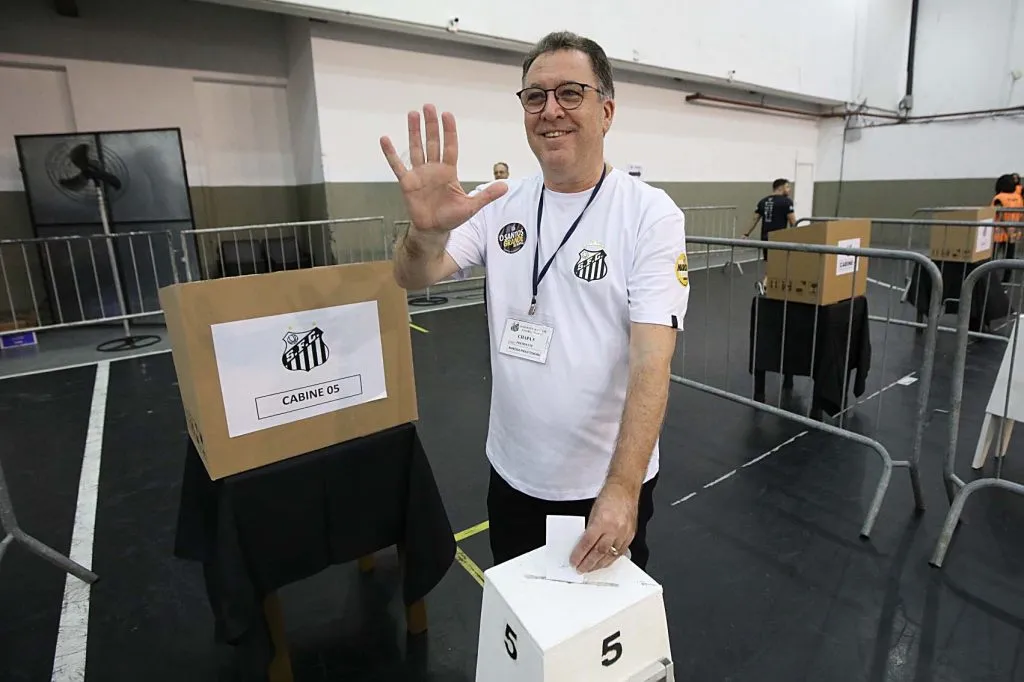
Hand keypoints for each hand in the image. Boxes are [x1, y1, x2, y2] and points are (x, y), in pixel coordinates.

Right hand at [380, 104, 506, 232]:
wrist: (434, 230)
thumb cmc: (452, 217)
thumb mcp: (472, 206)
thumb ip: (486, 195)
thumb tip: (506, 186)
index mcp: (449, 171)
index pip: (450, 147)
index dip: (448, 131)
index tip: (447, 115)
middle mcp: (434, 169)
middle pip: (432, 142)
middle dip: (431, 125)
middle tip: (429, 106)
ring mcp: (419, 174)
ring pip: (416, 148)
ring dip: (414, 132)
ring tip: (412, 114)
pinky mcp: (407, 183)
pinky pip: (398, 166)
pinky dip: (391, 153)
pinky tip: (385, 140)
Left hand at [570, 482, 638, 572]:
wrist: (625, 489)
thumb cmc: (609, 496)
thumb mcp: (593, 511)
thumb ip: (590, 529)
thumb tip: (583, 545)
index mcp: (602, 521)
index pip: (588, 542)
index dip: (580, 554)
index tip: (574, 561)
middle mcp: (615, 528)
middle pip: (599, 552)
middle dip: (588, 563)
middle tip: (580, 569)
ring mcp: (624, 533)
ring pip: (611, 555)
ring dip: (599, 564)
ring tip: (590, 568)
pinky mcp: (631, 535)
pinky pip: (620, 553)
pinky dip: (611, 559)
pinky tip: (604, 562)